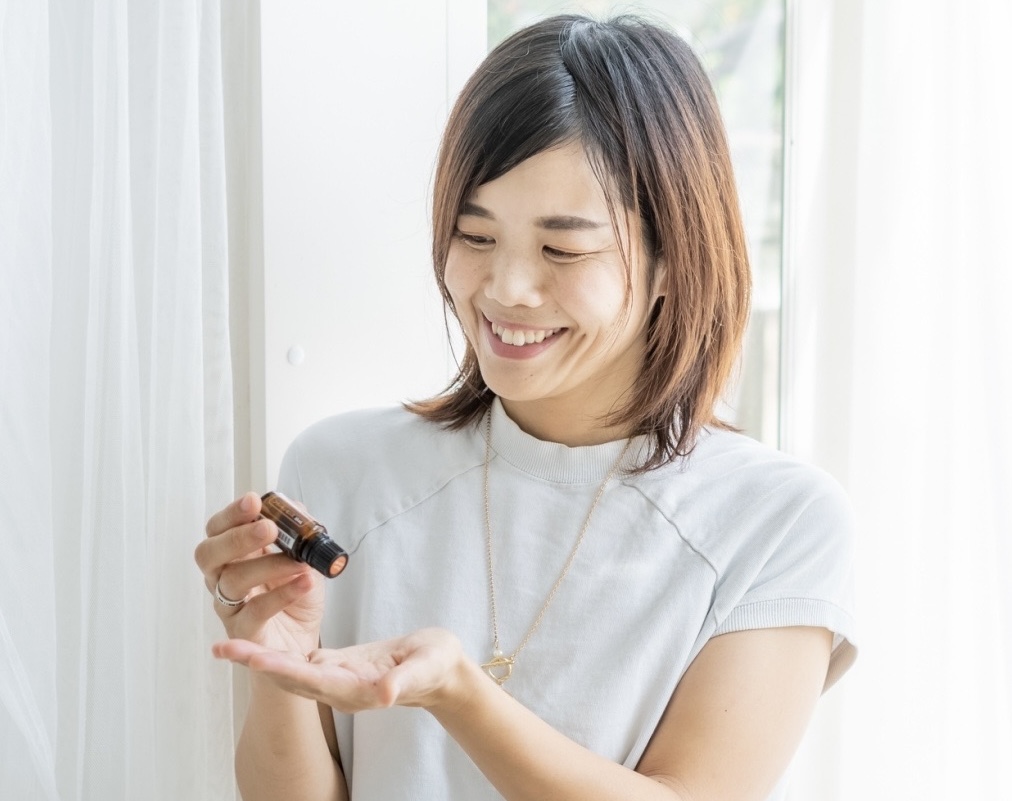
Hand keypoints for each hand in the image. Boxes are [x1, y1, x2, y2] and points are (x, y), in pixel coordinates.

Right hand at [195, 492, 325, 654]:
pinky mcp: (242, 631)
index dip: (232, 514)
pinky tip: (304, 582)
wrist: (303, 639)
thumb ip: (298, 530)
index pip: (219, 528)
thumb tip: (293, 506)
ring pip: (232, 581)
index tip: (253, 501)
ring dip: (267, 565)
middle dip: (238, 537)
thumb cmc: (296, 594)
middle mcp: (223, 577)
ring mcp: (229, 605)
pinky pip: (254, 611)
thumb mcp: (304, 556)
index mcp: (233, 553)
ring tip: (297, 561)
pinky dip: (282, 594)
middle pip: (209, 553)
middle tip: (268, 528)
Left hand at [212, 628, 470, 713]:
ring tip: (226, 644)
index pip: (311, 678)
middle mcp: (338, 687)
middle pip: (289, 676)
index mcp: (356, 689)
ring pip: (290, 668)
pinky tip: (258, 636)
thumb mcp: (425, 669)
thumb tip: (385, 695)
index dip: (280, 667)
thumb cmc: (435, 667)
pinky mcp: (337, 666)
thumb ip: (405, 682)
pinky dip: (278, 648)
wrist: (439, 673)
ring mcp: (335, 677)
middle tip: (221, 647)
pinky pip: (301, 659)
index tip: (251, 657)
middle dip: (256, 661)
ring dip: (259, 656)